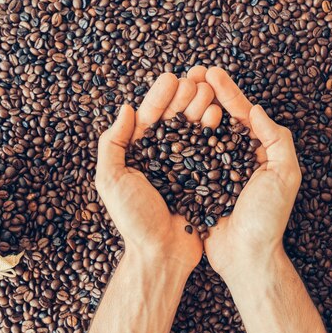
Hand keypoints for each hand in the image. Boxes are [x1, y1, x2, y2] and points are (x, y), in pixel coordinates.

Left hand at [95, 73, 221, 270]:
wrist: (163, 254)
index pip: (148, 118)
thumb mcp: (111, 180)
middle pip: (173, 120)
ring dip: (200, 109)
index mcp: (137, 155)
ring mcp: (183, 167)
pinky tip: (220, 116)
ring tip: (209, 92)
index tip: (172, 78)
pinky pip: (208, 151)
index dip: (159, 97)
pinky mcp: (202, 179)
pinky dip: (213, 133)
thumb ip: (112, 143)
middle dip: (184, 97)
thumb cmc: (134, 220)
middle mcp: (161, 157)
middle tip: (196, 79)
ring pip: (192, 131)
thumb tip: (125, 108)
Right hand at [186, 66, 301, 276]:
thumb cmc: (267, 218)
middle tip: (190, 72)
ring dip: (190, 109)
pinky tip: (166, 121)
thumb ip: (276, 140)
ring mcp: (216, 169)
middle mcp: (237, 156)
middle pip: (220, 117)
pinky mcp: (198, 182)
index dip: (228, 92)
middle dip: (206, 93)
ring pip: (201, 132)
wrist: (244, 256)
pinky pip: (188, 155)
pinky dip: (178, 137)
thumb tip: (255, 110)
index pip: (242, 114)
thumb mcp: (284, 175)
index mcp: (259, 150)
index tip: (211, 72)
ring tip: (177, 89)